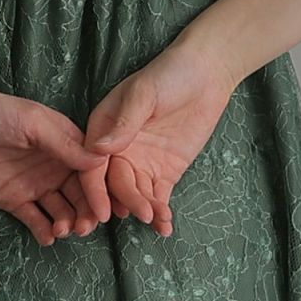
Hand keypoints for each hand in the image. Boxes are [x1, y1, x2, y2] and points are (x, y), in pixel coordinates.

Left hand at [0, 84, 112, 246]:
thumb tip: (100, 161)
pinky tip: (48, 237)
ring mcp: (35, 184)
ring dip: (68, 222)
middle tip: (85, 226)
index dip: (100, 188)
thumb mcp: (33, 122)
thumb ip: (64, 144)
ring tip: (63, 229)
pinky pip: (35, 219)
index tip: (107, 208)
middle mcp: (54, 165)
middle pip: (80, 193)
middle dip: (87, 211)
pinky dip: (44, 230)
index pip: (91, 168)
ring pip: (62, 209)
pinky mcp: (14, 200)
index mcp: (64, 142)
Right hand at [82, 36, 238, 237]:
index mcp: (103, 130)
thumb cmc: (169, 75)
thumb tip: (101, 149)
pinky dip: (160, 212)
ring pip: (136, 194)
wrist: (206, 74)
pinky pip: (158, 196)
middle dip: (126, 202)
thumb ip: (124, 123)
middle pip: (115, 184)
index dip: (95, 189)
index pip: (94, 165)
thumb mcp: (143, 94)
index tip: (104, 210)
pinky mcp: (164, 172)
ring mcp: (142, 163)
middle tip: (142, 214)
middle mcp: (118, 151)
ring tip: (158, 220)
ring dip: (145, 209)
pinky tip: (165, 225)